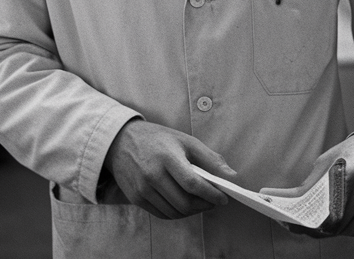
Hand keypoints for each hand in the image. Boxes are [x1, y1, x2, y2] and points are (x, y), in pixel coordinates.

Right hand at [103, 120, 234, 218]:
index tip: (223, 198)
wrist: (120, 141)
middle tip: (214, 202)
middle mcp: (152, 175)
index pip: (192, 183)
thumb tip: (232, 176)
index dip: (210, 194)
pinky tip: (184, 205)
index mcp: (167, 157)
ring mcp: (142, 189)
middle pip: (184, 202)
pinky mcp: (136, 198)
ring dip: (192, 212)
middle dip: (204, 206)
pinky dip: (177, 213)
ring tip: (201, 203)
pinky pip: (162, 214)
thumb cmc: (157, 139)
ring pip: (174, 212)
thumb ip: (210, 158)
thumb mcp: (185, 140)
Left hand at [261, 130, 353, 237]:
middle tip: (302, 228)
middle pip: (339, 223)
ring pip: (350, 229)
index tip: (295, 223)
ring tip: (316, 228)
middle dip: (318, 229)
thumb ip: (312, 183)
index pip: (329, 210)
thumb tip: (290, 202)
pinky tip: (335, 224)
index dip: (311, 222)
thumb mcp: (327, 160)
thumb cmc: (351, 151)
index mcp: (351, 172)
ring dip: (332, 231)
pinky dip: (346, 228)